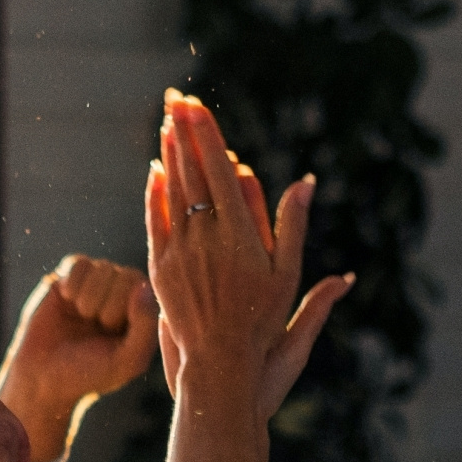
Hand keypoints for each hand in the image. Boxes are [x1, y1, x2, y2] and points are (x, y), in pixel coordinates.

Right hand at [0, 255, 157, 461]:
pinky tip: (68, 301)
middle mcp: (121, 292)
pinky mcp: (69, 277)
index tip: (112, 334)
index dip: (124, 310)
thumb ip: (145, 327)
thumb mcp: (127, 361)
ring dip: (88, 298)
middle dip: (106, 307)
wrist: (44, 377)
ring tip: (82, 317)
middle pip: (122, 275)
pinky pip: (79, 263)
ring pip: (101, 268)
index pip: (142, 287)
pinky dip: (73, 285)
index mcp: (140, 310)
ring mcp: (95, 283)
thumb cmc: (89, 372)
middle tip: (95, 327)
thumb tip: (142, 287)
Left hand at [146, 93, 334, 404]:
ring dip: (168, 155)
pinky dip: (155, 194)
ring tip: (166, 124)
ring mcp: (177, 252)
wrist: (218, 363)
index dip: (205, 134)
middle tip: (175, 98)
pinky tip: (155, 172)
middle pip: (190, 172)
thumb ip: (291, 224)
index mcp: (237, 232)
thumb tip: (305, 180)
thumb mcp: (286, 274)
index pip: (217, 169)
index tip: (196, 105)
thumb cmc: (261, 321)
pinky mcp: (159, 269)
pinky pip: (155, 221)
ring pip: (170, 192)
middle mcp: (203, 237)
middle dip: (183, 132)